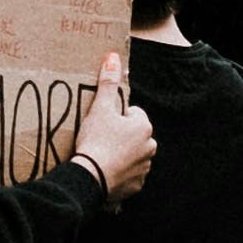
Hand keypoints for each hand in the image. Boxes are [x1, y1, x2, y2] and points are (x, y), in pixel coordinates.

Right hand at [74, 55, 155, 201]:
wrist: (92, 178)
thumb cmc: (96, 140)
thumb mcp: (100, 108)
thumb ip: (108, 83)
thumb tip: (113, 57)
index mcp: (144, 126)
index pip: (133, 113)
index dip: (116, 116)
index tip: (103, 124)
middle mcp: (150, 147)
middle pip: (135, 135)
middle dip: (121, 135)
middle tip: (100, 139)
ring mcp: (144, 168)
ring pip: (133, 155)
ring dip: (121, 154)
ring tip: (101, 155)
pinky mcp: (136, 185)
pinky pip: (129, 174)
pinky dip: (120, 173)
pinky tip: (105, 171)